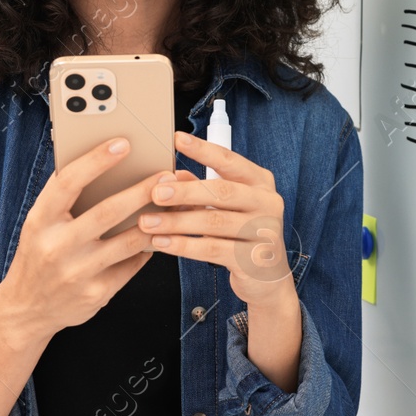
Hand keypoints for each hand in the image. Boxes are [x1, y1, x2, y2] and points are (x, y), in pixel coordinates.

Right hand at [0, 137, 168, 344]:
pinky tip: (164, 233)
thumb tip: (104, 161)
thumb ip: (66, 198)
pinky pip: (133, 263)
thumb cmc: (39, 255)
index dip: (96, 161)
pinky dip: (150, 246)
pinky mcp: (97, 293)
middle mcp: (57, 247)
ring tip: (178, 203)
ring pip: (130, 240)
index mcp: (40, 221)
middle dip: (143, 191)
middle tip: (168, 176)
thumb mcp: (41, 224)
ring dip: (159, 220)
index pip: (68, 183)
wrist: (26, 310)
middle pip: (108, 211)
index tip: (122, 143)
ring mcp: (78, 273)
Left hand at [138, 131, 293, 307]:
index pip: (230, 161)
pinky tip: (162, 243)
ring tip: (148, 223)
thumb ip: (203, 190)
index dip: (203, 150)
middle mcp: (267, 203)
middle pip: (222, 192)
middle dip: (185, 192)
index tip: (177, 139)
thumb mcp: (226, 208)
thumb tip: (172, 177)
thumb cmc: (242, 233)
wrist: (267, 276)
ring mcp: (263, 232)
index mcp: (260, 182)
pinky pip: (212, 249)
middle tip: (155, 192)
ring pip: (214, 222)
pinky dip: (184, 245)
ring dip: (177, 222)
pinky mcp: (253, 259)